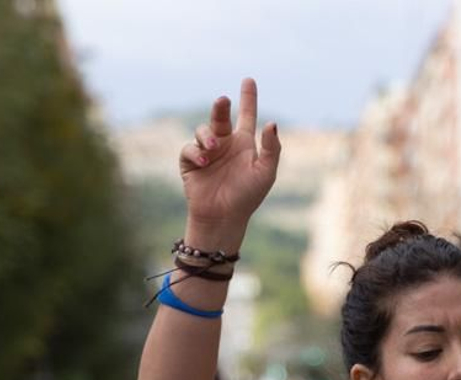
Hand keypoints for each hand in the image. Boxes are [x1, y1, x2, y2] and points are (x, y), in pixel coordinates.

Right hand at [178, 78, 281, 228]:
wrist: (224, 218)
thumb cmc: (247, 197)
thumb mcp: (265, 173)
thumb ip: (271, 149)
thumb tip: (271, 123)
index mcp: (244, 144)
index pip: (247, 115)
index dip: (248, 98)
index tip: (249, 80)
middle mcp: (224, 144)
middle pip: (221, 117)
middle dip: (221, 107)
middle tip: (223, 100)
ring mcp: (206, 152)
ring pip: (203, 130)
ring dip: (207, 136)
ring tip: (214, 147)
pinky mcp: (190, 162)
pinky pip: (189, 149)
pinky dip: (195, 152)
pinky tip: (204, 161)